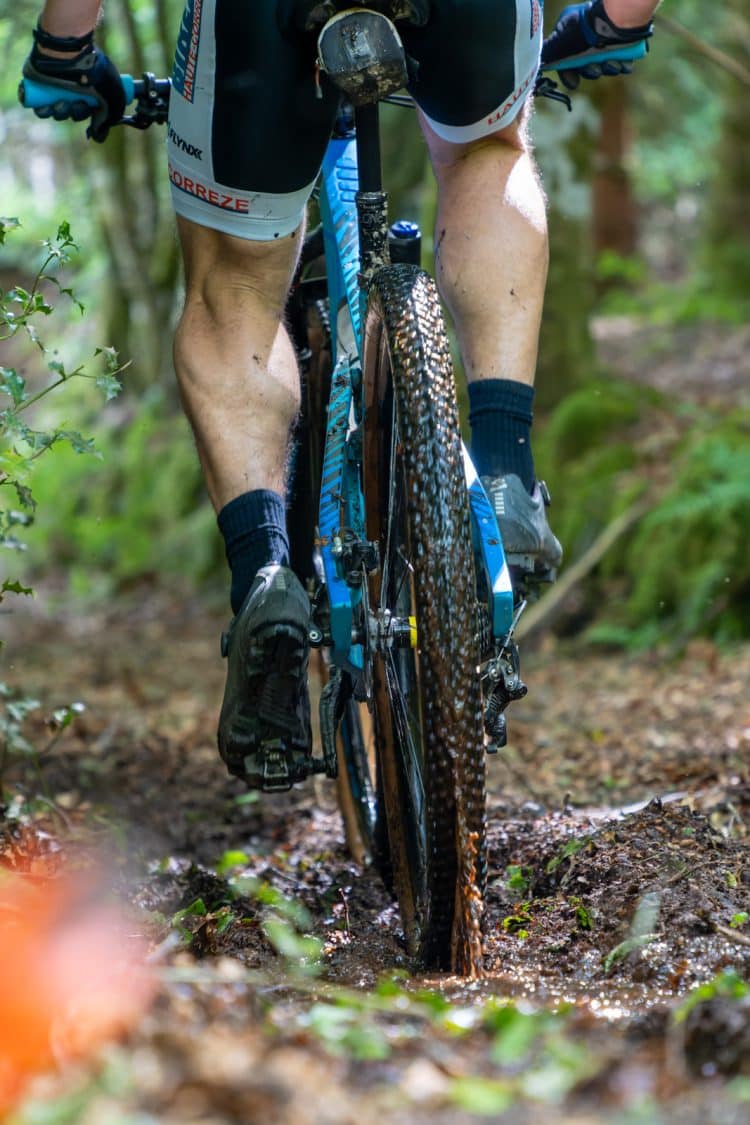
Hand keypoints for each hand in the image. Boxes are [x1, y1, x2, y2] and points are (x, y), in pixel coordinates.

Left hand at [22, 25, 124, 141]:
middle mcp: (74, 86)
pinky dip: (42, 109)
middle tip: (77, 104)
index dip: (88, 117)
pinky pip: (39, 104)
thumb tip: (96, 137)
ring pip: (57, 111)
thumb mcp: (115, 100)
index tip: (91, 116)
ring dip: (60, 112)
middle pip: (72, 113)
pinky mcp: (40, 82)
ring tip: (61, 103)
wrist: (71, 53)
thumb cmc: (98, 75)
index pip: (87, 112)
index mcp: (91, 89)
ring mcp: (57, 84)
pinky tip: (45, 107)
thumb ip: (109, 121)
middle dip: (75, 113)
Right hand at [541, 0, 652, 89]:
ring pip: (604, 65)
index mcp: (571, 34)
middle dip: (591, 71)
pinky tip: (623, 64)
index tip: (574, 83)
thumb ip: (548, 54)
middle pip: (586, 65)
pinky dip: (622, 65)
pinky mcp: (624, 42)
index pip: (566, 60)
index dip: (569, 74)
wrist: (616, 18)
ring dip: (607, 69)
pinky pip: (622, 61)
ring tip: (612, 64)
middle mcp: (588, 37)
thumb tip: (540, 65)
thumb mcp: (559, 42)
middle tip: (595, 70)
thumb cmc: (584, 30)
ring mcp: (607, 39)